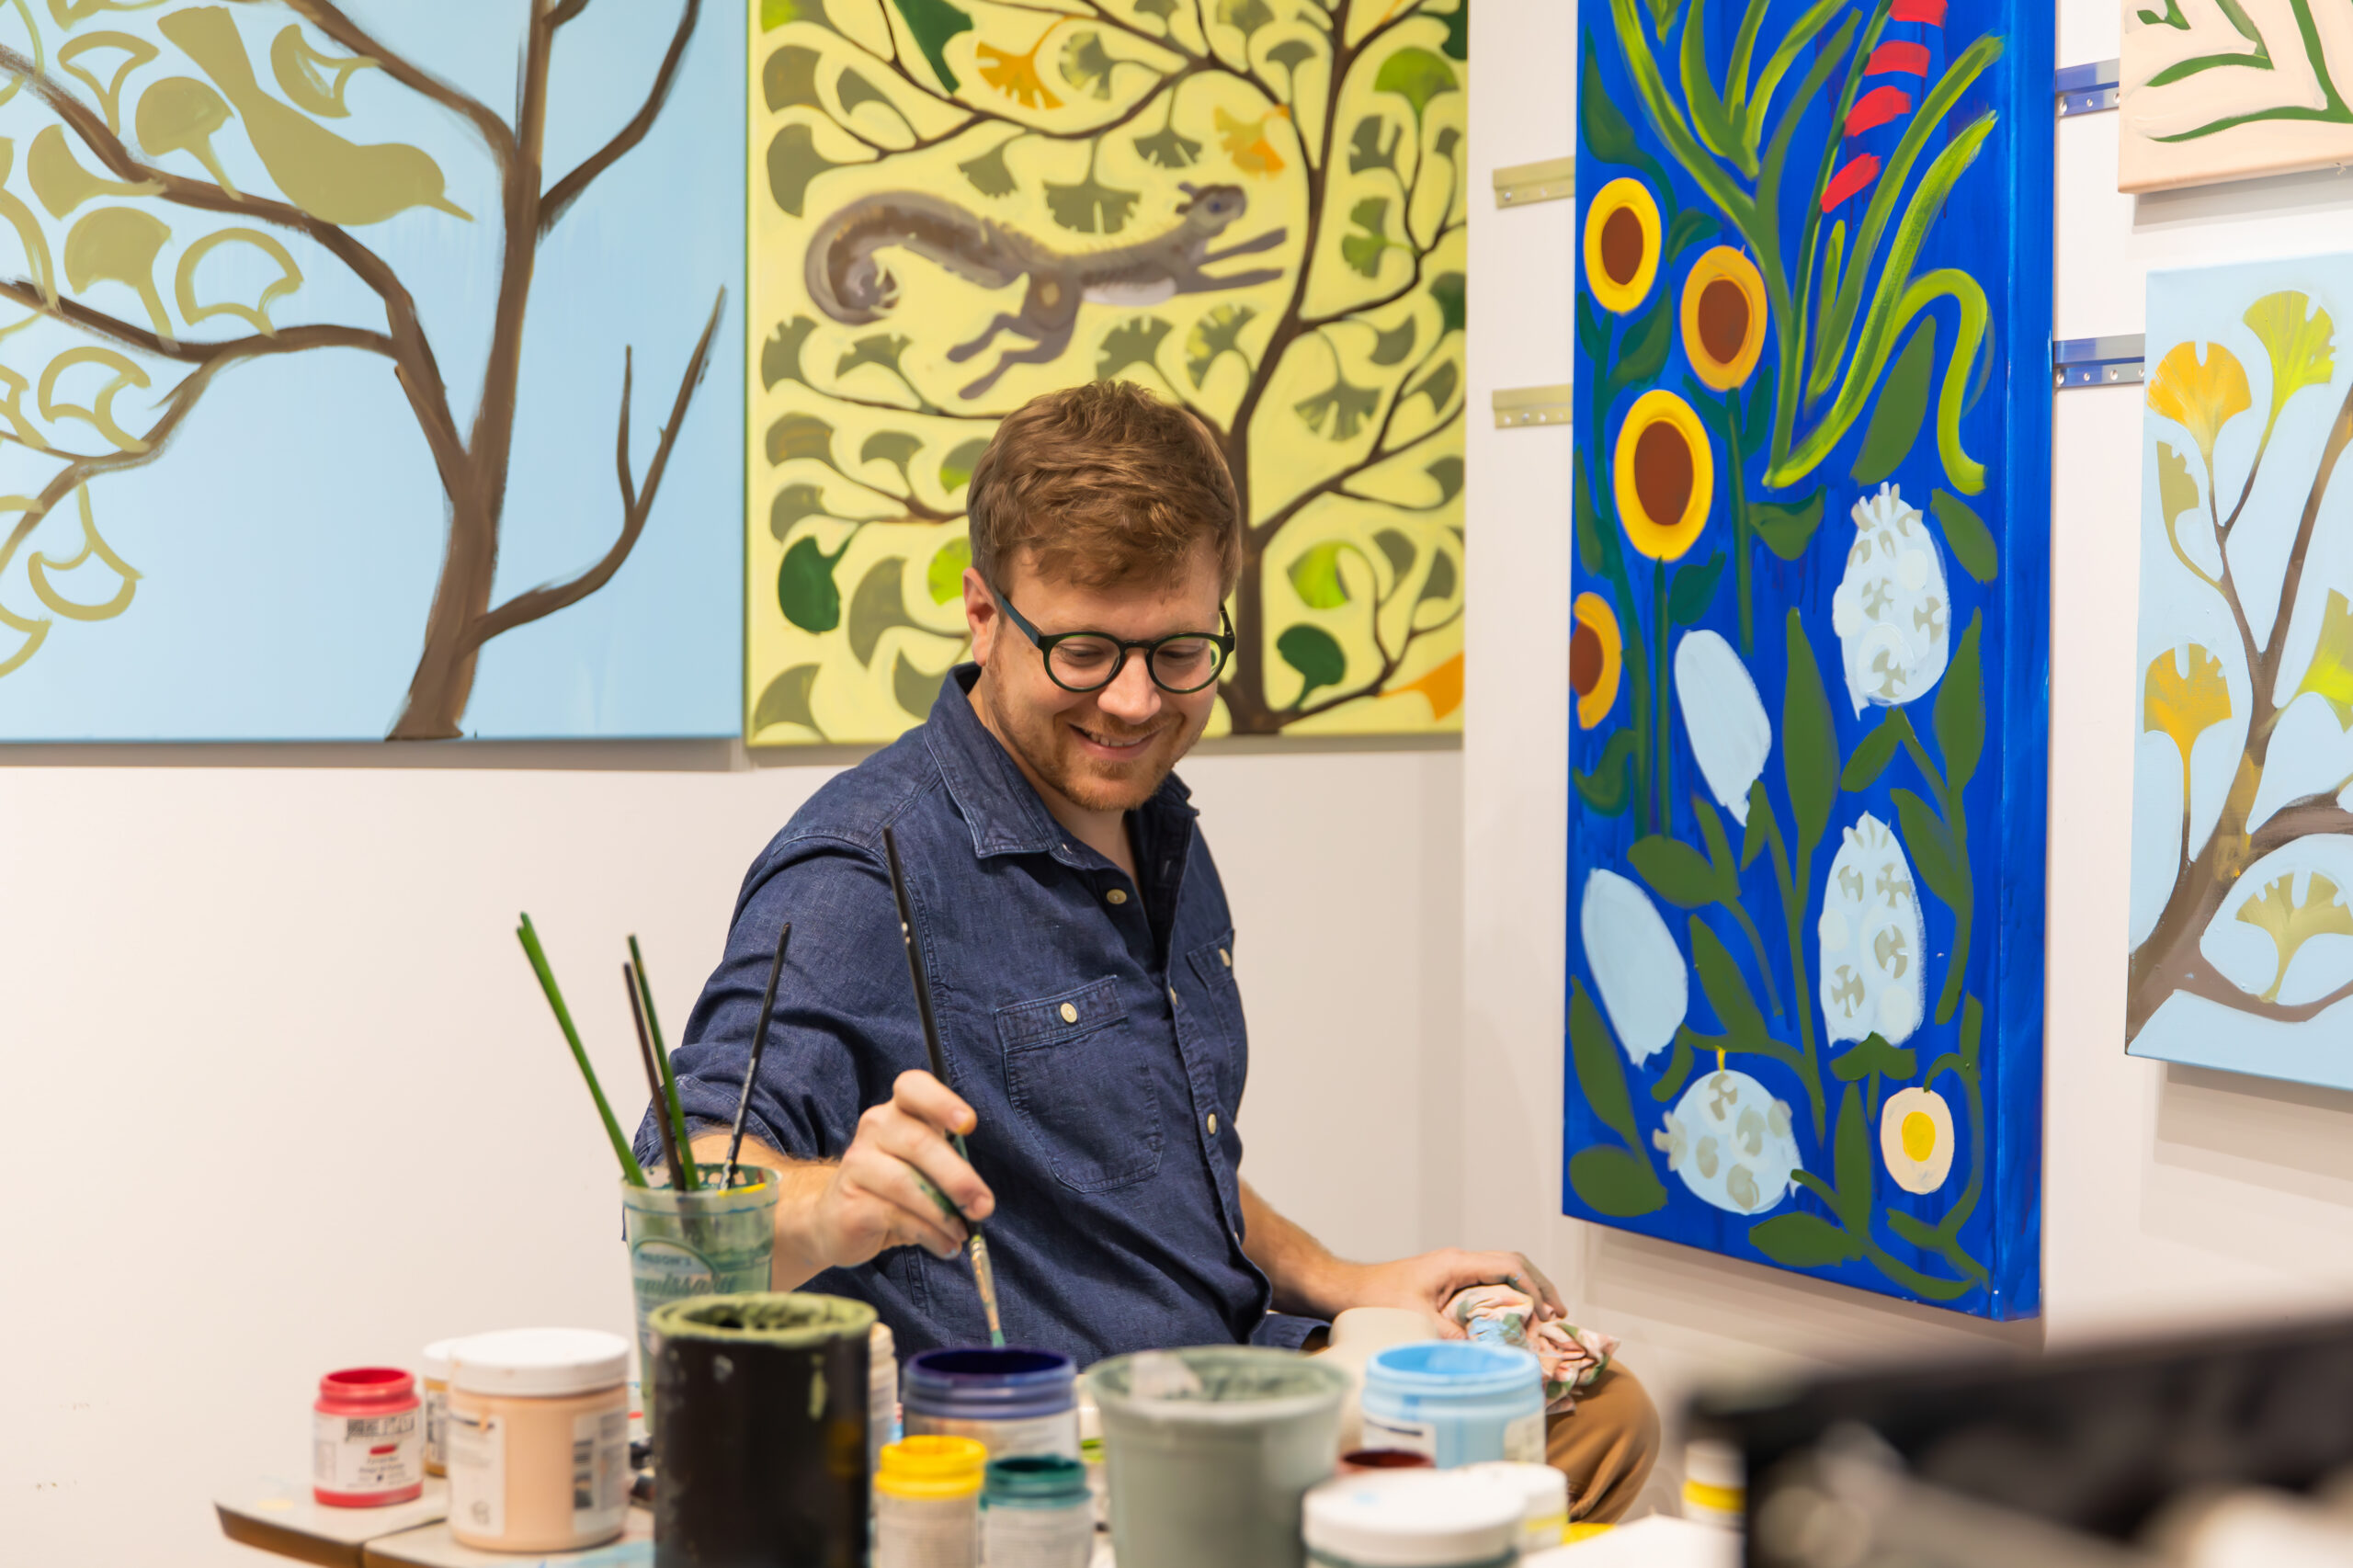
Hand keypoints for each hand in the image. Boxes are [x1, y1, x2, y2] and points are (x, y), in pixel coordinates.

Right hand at [808, 1070, 994, 1266]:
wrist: (837, 1220)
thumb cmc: (894, 1189)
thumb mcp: (925, 1172)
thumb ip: (951, 1174)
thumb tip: (980, 1202)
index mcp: (899, 1111)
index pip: (913, 1088)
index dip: (942, 1102)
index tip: (969, 1125)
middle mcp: (875, 1128)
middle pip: (919, 1143)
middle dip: (958, 1177)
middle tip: (983, 1207)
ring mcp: (857, 1163)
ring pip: (906, 1184)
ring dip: (943, 1213)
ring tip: (962, 1233)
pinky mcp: (849, 1201)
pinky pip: (895, 1215)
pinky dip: (928, 1234)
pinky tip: (944, 1245)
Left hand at [1340, 1248, 1563, 1322]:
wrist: (1346, 1289)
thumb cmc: (1376, 1299)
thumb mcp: (1417, 1321)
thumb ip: (1452, 1337)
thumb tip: (1488, 1354)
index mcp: (1456, 1263)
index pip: (1509, 1266)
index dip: (1536, 1288)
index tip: (1550, 1314)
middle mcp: (1459, 1262)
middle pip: (1513, 1265)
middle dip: (1540, 1287)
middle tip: (1560, 1316)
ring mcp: (1454, 1271)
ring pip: (1502, 1273)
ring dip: (1526, 1292)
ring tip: (1545, 1318)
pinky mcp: (1448, 1283)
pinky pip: (1487, 1286)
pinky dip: (1507, 1299)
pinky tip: (1514, 1319)